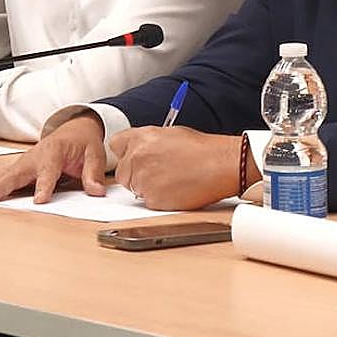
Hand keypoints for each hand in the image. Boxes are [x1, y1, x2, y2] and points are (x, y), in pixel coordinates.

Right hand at [0, 114, 107, 203]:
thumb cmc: (82, 141)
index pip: (49, 171)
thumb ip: (92, 173)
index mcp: (54, 152)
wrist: (75, 129)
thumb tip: (96, 191)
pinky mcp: (18, 168)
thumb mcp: (94, 154)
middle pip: (16, 174)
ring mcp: (24, 162)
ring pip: (1, 176)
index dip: (44, 186)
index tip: (40, 201)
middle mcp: (34, 157)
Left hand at [109, 127, 238, 210]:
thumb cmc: (202, 149)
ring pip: (134, 189)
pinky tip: (176, 190)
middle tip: (159, 173)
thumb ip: (148, 142)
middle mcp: (137, 157)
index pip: (116, 145)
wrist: (220, 165)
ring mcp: (143, 179)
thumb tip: (137, 149)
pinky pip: (148, 202)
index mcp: (141, 137)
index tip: (134, 158)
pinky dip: (159, 199)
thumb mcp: (170, 134)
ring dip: (147, 188)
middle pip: (123, 172)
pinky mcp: (152, 199)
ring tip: (172, 180)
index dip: (126, 153)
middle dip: (135, 174)